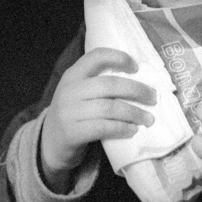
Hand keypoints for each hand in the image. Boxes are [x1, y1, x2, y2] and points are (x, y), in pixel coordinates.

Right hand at [41, 47, 155, 191]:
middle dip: (136, 90)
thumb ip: (98, 84)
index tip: (136, 67)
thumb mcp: (79, 93)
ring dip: (134, 113)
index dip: (119, 58)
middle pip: (110, 85)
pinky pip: (104, 128)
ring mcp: (69, 112)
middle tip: (153, 98)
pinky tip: (132, 130)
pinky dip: (122, 128)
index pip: (96, 56)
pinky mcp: (72, 133)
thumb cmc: (73, 115)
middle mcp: (70, 90)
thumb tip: (139, 80)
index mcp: (73, 75)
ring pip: (110, 108)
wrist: (49, 144)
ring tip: (148, 118)